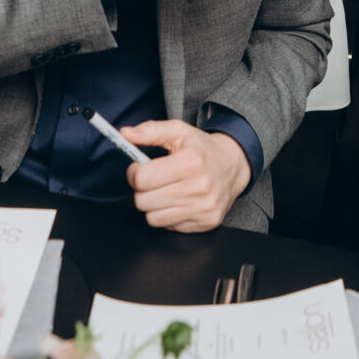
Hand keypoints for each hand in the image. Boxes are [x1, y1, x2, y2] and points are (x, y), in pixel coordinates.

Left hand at [122, 120, 250, 232]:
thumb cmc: (202, 149)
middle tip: (153, 180)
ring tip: (166, 190)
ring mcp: (204, 208)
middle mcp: (200, 187)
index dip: (134, 173)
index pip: (142, 179)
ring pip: (153, 218)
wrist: (234, 165)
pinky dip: (169, 215)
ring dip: (154, 205)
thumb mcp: (178, 131)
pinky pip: (169, 227)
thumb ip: (150, 131)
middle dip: (143, 190)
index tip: (139, 169)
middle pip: (144, 201)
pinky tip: (179, 201)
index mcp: (191, 162)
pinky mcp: (207, 222)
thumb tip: (125, 134)